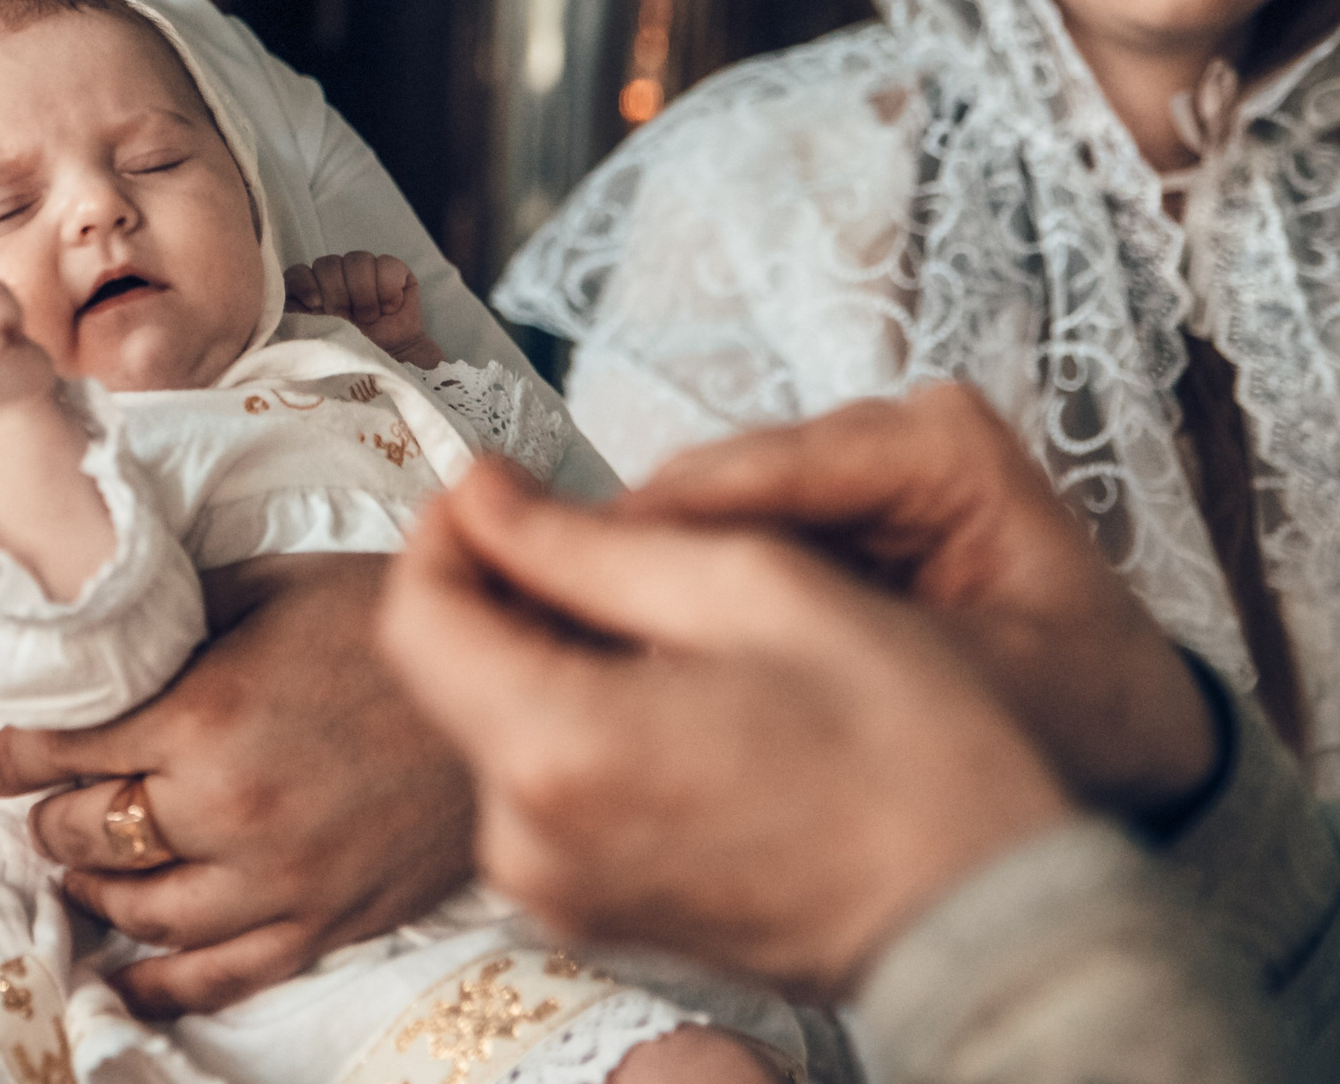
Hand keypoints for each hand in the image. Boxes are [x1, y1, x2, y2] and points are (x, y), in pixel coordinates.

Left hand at [0, 553, 475, 1015]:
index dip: (15, 752)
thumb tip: (96, 634)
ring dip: (92, 888)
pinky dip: (160, 985)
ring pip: (142, 912)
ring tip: (79, 863)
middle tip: (40, 800)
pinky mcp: (327, 923)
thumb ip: (173, 618)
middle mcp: (229, 811)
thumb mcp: (266, 584)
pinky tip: (127, 979)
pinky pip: (221, 977)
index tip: (0, 754)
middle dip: (49, 815)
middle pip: (91, 834)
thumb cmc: (387, 616)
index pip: (63, 752)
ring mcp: (279, 881)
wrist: (513, 668)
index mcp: (204, 717)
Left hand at [284, 252, 443, 367]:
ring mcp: (365, 271)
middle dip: (337, 294)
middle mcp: (336, 277)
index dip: (305, 284)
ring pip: (356, 259)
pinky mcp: (393, 271)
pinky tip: (389, 308)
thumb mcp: (317, 343)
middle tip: (348, 320)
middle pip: (328, 264)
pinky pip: (387, 263)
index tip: (315, 306)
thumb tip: (278, 319)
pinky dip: (387, 287)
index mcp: (312, 291)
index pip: (299, 272)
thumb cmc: (350, 357)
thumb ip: (298, 325)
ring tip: (369, 317)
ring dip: (363, 292)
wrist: (391, 367)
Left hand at [380, 459, 1074, 1000]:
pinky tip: (664, 691)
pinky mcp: (589, 911)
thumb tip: (478, 494)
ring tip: (656, 615)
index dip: (447, 528)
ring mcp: (555, 888)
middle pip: (449, 671)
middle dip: (505, 585)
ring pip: (493, 723)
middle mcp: (528, 837)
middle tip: (596, 535)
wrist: (985, 915)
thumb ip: (583, 542)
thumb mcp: (750, 588)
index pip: (414, 615)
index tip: (503, 484)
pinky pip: (539, 785)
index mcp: (558, 749)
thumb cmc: (901, 744)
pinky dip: (574, 719)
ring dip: (544, 651)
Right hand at [620, 384, 1218, 815]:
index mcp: (945, 446)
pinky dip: (674, 589)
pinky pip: (717, 537)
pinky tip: (621, 630)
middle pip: (724, 477)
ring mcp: (848, 466)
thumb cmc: (1079, 714)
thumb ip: (836, 640)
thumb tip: (679, 615)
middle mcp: (890, 430)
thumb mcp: (966, 684)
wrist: (1128, 747)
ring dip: (646, 568)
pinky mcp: (818, 508)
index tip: (582, 567)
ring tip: (574, 625)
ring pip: (703, 505)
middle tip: (550, 604)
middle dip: (642, 548)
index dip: (672, 521)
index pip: (778, 465)